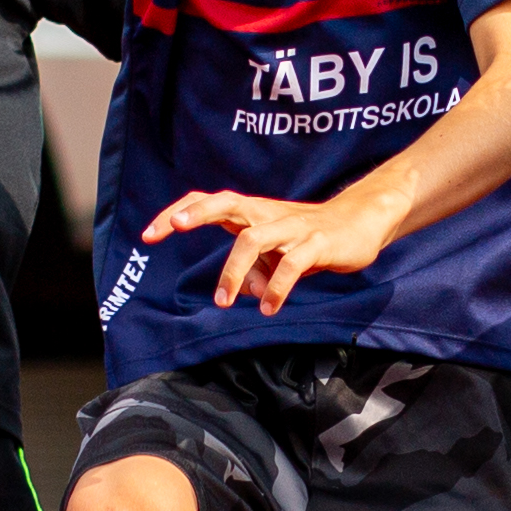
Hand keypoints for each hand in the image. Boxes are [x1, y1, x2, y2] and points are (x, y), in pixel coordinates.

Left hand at [141, 183, 391, 313]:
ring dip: (234, 270)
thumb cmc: (311, 238)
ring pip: (254, 239)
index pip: (209, 203)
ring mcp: (292, 227)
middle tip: (172, 228)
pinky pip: (291, 265)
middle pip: (226, 202)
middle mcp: (268, 214)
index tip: (149, 234)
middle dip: (197, 213)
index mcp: (253, 212)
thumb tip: (239, 293)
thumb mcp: (276, 257)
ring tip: (224, 301)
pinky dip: (277, 288)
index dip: (178, 213)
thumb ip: (254, 273)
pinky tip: (269, 307)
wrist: (362, 222)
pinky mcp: (317, 243)